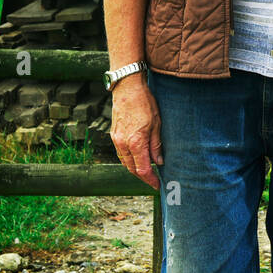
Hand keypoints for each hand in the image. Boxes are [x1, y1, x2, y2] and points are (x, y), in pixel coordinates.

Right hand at [109, 73, 163, 190]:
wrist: (127, 87)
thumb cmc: (144, 103)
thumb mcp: (156, 124)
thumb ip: (156, 145)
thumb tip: (159, 162)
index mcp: (135, 143)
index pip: (142, 169)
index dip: (150, 180)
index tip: (157, 185)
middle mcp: (123, 144)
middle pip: (132, 169)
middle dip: (143, 177)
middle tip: (153, 181)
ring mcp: (116, 139)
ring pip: (125, 162)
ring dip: (135, 169)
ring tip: (147, 172)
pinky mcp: (114, 134)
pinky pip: (120, 153)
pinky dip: (128, 160)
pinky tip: (136, 158)